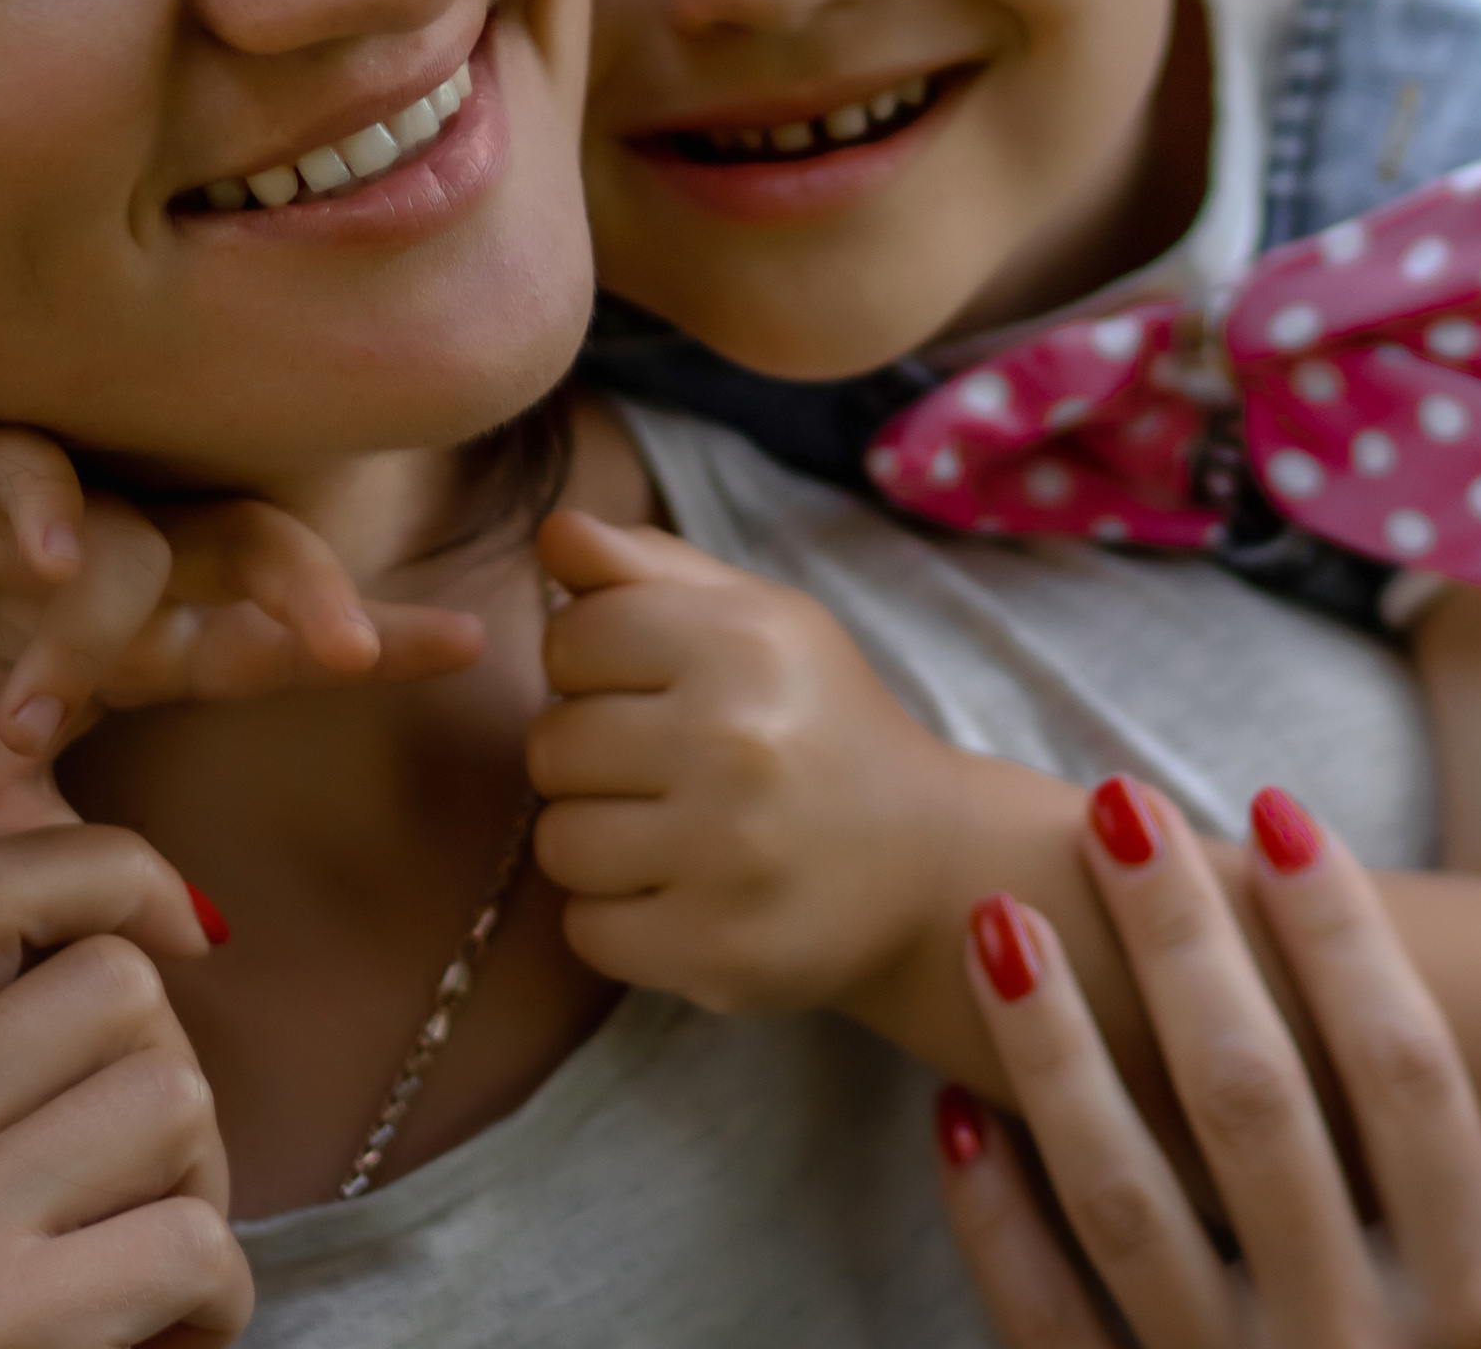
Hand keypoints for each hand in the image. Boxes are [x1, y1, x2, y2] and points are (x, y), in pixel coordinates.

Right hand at [0, 429, 486, 841]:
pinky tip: (49, 558)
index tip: (475, 642)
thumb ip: (89, 868)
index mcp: (149, 637)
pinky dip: (46, 512)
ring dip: (98, 623)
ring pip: (143, 534)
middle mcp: (129, 565)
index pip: (280, 631)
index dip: (378, 631)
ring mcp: (59, 518)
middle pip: (257, 551)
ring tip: (34, 710)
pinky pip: (32, 475)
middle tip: (352, 651)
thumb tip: (202, 941)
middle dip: (310, 593)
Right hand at [0, 825, 251, 1348]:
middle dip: (172, 1087)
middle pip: (114, 986)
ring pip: (176, 1097)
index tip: (188, 927)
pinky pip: (198, 1239)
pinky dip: (217, 1305)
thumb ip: (17, 1043)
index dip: (109, 868)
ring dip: (200, 1196)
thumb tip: (177, 908)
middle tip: (129, 1204)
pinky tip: (155, 1348)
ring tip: (131, 1280)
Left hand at [524, 509, 957, 1013]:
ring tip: (670, 830)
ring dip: (598, 839)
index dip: (595, 664)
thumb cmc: (821, 721)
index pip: (571, 637)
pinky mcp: (717, 952)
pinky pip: (586, 930)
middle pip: (552, 744)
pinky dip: (620, 918)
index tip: (650, 688)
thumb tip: (552, 529)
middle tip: (665, 767)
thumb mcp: (759, 618)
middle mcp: (735, 741)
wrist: (928, 861)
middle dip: (593, 756)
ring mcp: (726, 855)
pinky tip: (682, 892)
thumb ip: (649, 567)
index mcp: (743, 643)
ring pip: (559, 841)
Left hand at [936, 779, 1480, 1347]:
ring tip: (1000, 920)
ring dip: (1056, 1053)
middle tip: (1115, 803)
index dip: (1343, 932)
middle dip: (1178, 941)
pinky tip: (955, 1111)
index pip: (1407, 1075)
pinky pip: (1047, 1334)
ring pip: (1126, 1200)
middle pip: (1252, 1103)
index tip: (1278, 806)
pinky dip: (995, 1226)